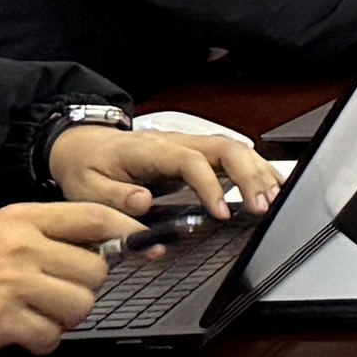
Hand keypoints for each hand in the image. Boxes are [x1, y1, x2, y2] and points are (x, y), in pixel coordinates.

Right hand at [0, 197, 133, 356]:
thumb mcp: (1, 235)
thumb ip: (49, 235)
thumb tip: (108, 245)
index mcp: (22, 218)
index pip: (93, 216)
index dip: (129, 231)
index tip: (150, 245)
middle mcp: (21, 245)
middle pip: (95, 268)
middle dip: (83, 288)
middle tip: (54, 294)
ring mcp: (12, 283)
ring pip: (81, 304)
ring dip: (64, 318)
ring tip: (35, 314)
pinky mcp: (2, 321)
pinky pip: (52, 336)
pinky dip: (42, 342)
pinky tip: (20, 333)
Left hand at [48, 119, 279, 224]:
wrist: (84, 145)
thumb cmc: (88, 167)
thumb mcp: (86, 187)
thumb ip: (114, 198)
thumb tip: (143, 203)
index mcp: (151, 151)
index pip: (191, 161)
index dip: (210, 186)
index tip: (220, 213)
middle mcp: (177, 143)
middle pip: (226, 148)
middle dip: (249, 176)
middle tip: (261, 207)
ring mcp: (190, 146)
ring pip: (236, 149)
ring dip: (258, 173)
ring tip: (272, 201)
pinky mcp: (198, 154)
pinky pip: (234, 156)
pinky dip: (256, 170)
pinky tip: (270, 187)